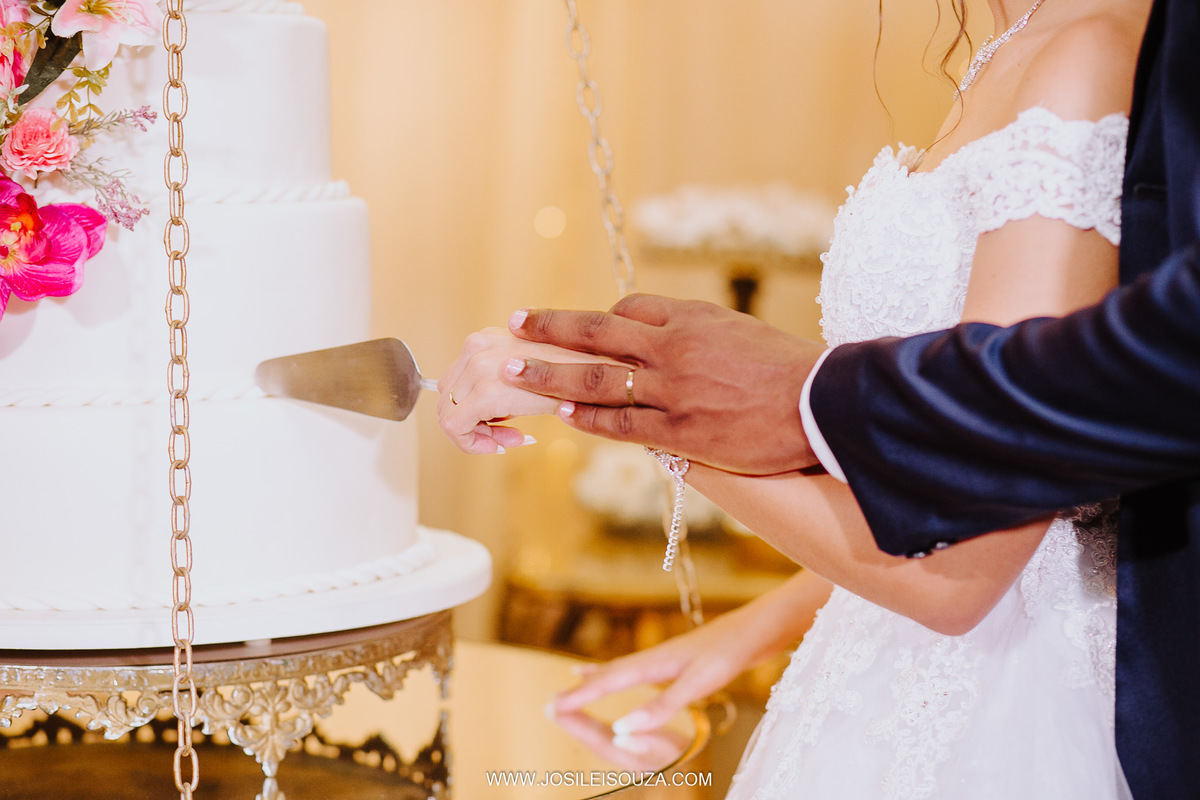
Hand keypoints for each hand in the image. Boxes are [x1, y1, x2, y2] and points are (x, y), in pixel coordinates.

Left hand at [437, 327, 612, 453]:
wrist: (599, 373)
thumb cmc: (573, 374)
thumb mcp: (529, 369)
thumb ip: (503, 380)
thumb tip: (485, 414)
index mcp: (485, 340)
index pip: (455, 382)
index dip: (472, 411)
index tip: (502, 426)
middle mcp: (476, 347)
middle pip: (448, 399)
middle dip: (475, 424)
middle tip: (508, 436)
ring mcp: (478, 368)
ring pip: (448, 415)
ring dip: (478, 434)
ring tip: (513, 437)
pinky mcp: (485, 393)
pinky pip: (454, 427)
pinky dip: (474, 443)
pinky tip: (512, 440)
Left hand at [505, 293, 825, 473]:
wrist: (821, 403)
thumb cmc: (788, 367)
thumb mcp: (739, 330)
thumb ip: (696, 330)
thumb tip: (661, 333)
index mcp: (689, 319)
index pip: (628, 310)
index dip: (596, 319)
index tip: (573, 326)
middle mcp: (672, 349)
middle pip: (596, 333)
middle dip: (549, 329)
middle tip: (514, 326)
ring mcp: (672, 390)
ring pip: (596, 380)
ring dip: (549, 374)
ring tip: (513, 371)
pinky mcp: (680, 431)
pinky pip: (621, 424)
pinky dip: (589, 418)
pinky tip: (564, 414)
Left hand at [549, 709, 689, 771]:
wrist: (699, 779)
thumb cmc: (687, 763)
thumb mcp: (670, 752)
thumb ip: (646, 747)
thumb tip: (621, 739)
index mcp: (628, 755)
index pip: (594, 736)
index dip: (573, 722)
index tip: (553, 707)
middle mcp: (625, 756)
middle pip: (591, 736)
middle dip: (570, 720)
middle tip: (549, 704)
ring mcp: (631, 754)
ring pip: (599, 735)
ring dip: (581, 721)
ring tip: (564, 708)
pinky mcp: (640, 750)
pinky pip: (611, 733)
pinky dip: (598, 722)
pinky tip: (596, 718)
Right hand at [550, 605, 781, 735]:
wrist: (761, 625)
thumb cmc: (732, 651)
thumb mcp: (698, 683)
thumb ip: (661, 706)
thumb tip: (621, 728)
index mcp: (655, 662)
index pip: (608, 682)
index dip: (579, 696)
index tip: (552, 706)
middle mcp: (656, 657)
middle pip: (610, 673)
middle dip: (581, 688)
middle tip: (553, 701)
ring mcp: (669, 657)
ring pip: (624, 669)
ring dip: (600, 677)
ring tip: (577, 678)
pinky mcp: (684, 661)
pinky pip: (642, 670)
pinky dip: (626, 673)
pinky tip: (634, 673)